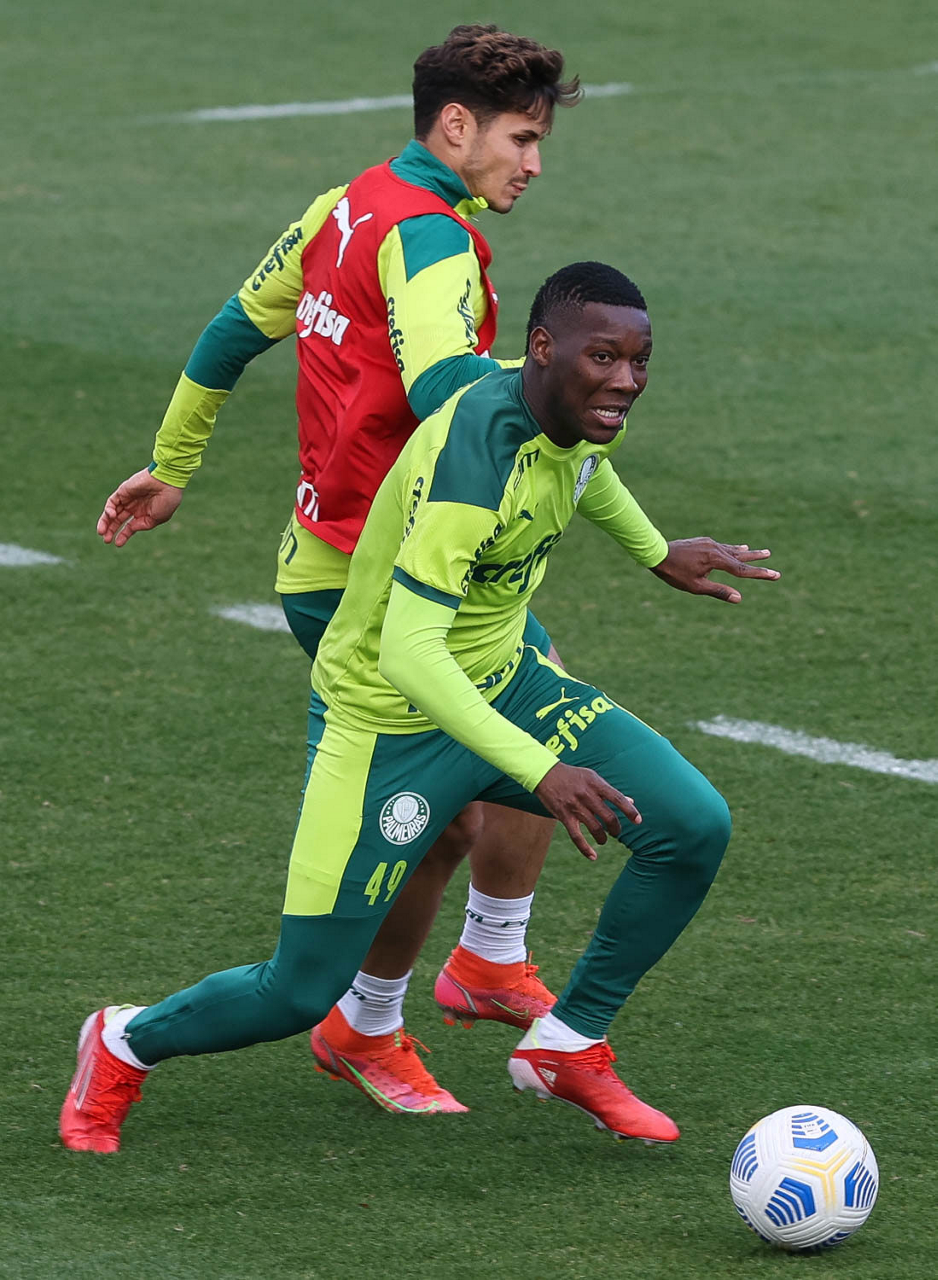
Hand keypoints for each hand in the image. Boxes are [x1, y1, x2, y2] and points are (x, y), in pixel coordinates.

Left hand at [96, 468, 184, 545]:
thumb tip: (131, 529)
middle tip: (105, 540)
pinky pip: (112, 501)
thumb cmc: (167, 500)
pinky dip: (109, 509)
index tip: (117, 544)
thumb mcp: (157, 518)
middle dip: (111, 529)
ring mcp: (127, 498)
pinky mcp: (122, 491)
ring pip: (112, 512)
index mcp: (145, 514)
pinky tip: (112, 516)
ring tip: (101, 532)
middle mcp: (134, 506)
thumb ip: (144, 525)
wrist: (167, 482)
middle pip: (118, 520)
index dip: (123, 535)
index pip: (129, 526)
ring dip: (106, 522)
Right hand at [534, 762, 640, 860]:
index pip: (617, 798)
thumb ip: (610, 791)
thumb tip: (631, 801)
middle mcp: (586, 795)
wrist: (546, 774)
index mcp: (596, 784)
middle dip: (616, 829)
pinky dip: (585, 849)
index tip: (638, 821)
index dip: (629, 811)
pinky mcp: (564, 816)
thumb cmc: (573, 776)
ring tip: (603, 840)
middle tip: (616, 832)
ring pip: (595, 828)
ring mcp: (575, 806)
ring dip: (603, 838)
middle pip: (608, 817)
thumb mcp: (593, 778)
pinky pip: (576, 837)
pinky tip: (593, 857)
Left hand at [650, 538, 779, 603]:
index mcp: (716, 560)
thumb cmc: (675, 573)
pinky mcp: (703, 542)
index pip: (742, 570)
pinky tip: (738, 547)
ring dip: (746, 552)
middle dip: (756, 558)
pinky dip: (732, 548)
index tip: (775, 575)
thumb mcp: (696, 587)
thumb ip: (719, 591)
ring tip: (759, 551)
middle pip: (741, 555)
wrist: (657, 553)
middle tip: (771, 556)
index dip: (760, 574)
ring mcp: (709, 543)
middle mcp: (715, 548)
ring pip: (732, 549)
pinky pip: (722, 546)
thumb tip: (739, 598)